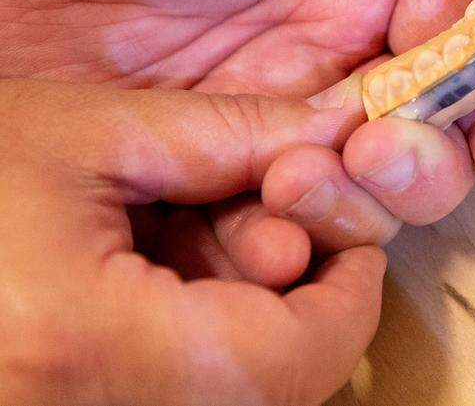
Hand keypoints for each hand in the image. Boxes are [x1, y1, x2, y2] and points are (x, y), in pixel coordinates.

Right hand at [0, 79, 384, 405]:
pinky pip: (171, 397)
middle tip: (270, 232)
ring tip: (187, 245)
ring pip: (224, 399)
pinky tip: (150, 280)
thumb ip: (224, 136)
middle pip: (264, 391)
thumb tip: (330, 136)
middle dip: (297, 310)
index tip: (354, 247)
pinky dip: (193, 345)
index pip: (291, 361)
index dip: (347, 303)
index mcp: (87, 349)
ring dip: (244, 326)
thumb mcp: (81, 134)